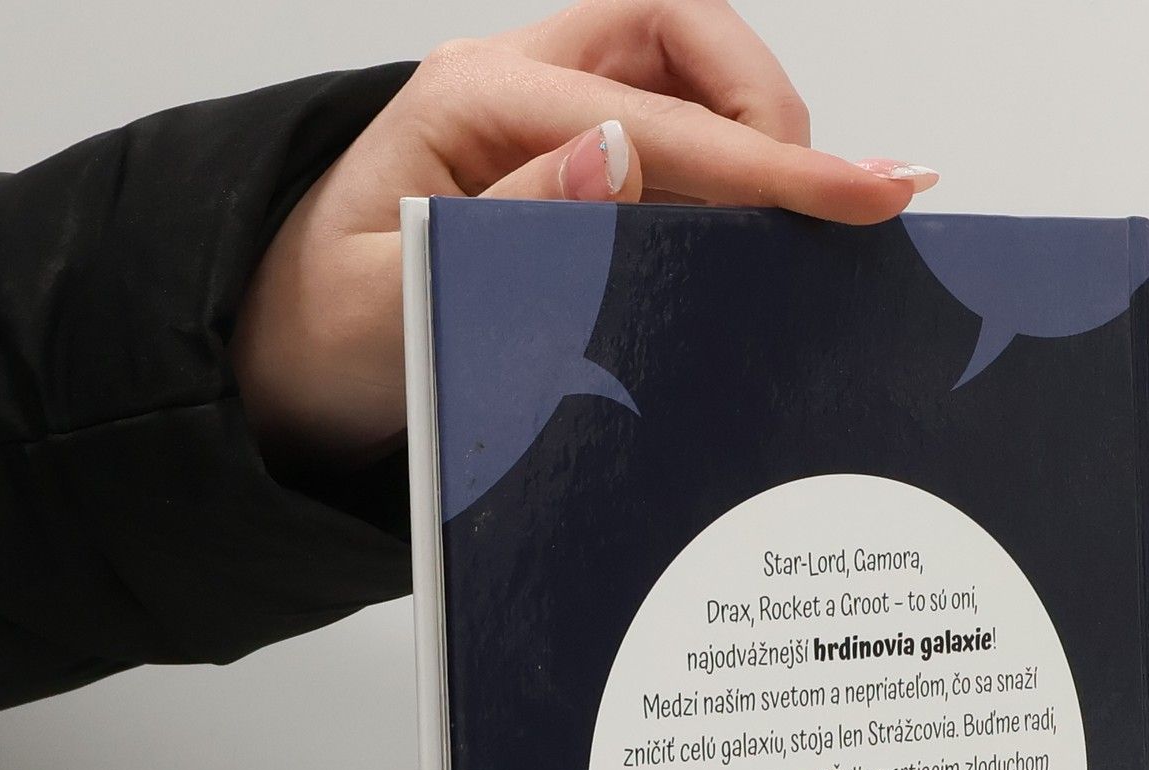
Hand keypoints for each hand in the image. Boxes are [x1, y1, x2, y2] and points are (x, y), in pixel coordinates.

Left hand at [232, 0, 938, 472]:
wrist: (285, 357)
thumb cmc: (332, 334)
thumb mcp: (400, 302)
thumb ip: (511, 226)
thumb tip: (619, 151)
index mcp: (472, 103)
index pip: (654, 112)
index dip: (767, 160)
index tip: (863, 193)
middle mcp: (516, 88)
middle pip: (680, 34)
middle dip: (766, 109)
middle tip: (820, 208)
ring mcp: (545, 116)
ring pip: (687, 68)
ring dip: (754, 131)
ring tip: (807, 219)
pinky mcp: (565, 155)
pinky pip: (672, 127)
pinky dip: (731, 165)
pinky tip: (770, 221)